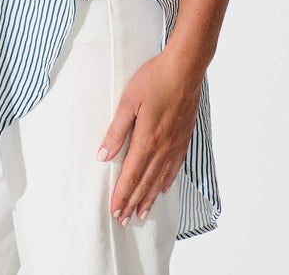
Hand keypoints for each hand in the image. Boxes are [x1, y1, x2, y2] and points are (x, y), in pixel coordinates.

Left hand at [96, 45, 202, 224]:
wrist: (185, 68)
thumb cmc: (154, 79)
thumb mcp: (128, 101)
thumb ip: (116, 130)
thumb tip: (103, 155)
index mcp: (147, 139)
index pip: (131, 174)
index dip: (122, 194)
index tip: (114, 211)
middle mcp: (163, 147)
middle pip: (146, 181)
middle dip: (133, 202)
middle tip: (123, 220)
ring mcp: (175, 144)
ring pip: (161, 178)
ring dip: (150, 197)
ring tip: (141, 213)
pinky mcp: (184, 137)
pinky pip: (175, 166)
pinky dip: (167, 180)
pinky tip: (163, 189)